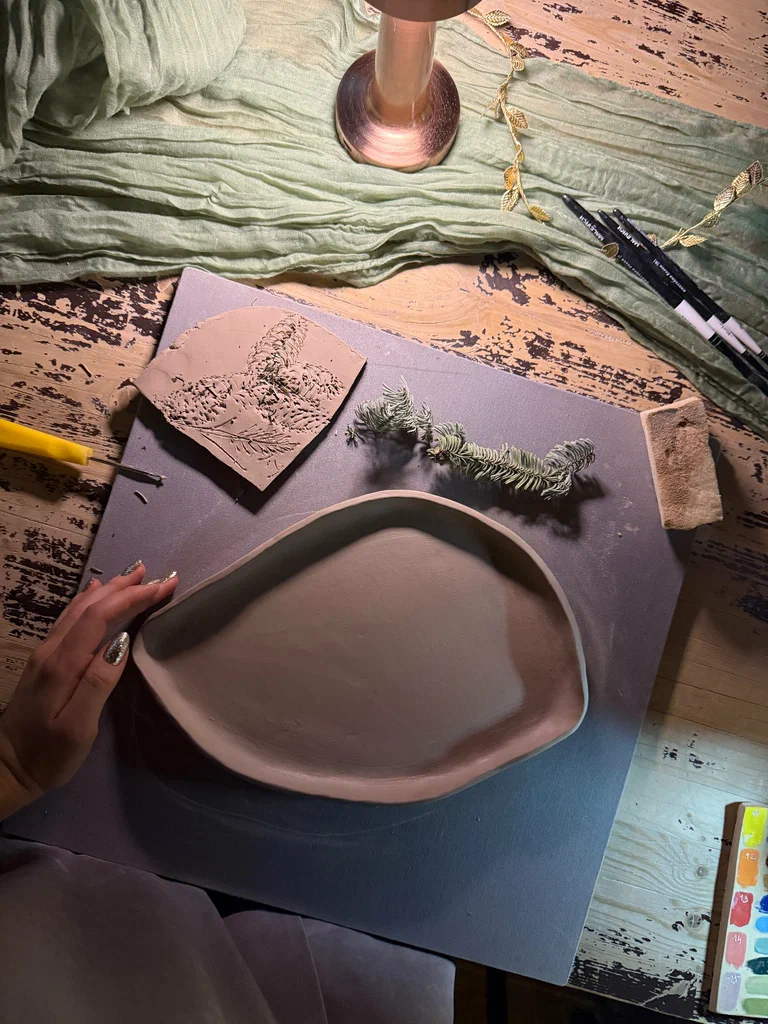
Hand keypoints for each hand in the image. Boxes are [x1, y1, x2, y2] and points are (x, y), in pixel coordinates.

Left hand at [0, 561, 177, 817]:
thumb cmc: (49, 753)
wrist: (6, 767)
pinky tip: (95, 591)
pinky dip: (89, 600)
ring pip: (79, 608)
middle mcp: (52, 650)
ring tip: (135, 574)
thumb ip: (99, 682)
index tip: (163, 587)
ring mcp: (45, 652)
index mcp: (63, 663)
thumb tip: (122, 641)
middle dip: (126, 588)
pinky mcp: (45, 659)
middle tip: (159, 575)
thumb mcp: (79, 726)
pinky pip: (70, 617)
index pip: (101, 617)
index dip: (132, 598)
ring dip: (110, 589)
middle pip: (91, 607)